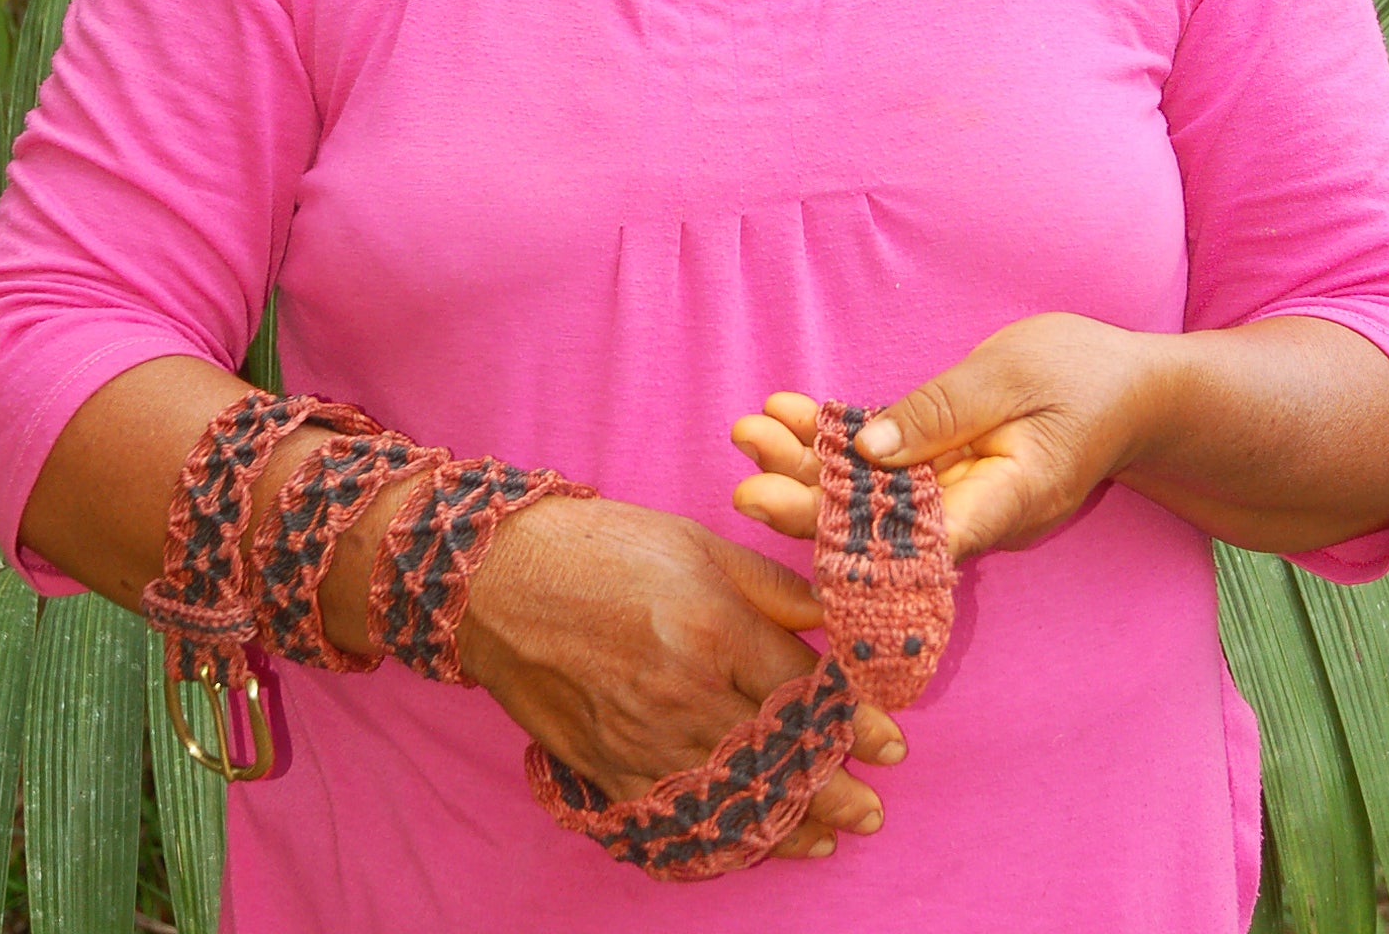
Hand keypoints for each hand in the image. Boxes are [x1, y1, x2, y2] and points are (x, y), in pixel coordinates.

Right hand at [452, 494, 907, 859]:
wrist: (498, 580)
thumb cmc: (602, 547)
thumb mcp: (698, 543)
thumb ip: (771, 587)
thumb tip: (832, 620)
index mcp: (715, 627)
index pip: (805, 694)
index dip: (854, 725)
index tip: (890, 745)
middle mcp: (686, 692)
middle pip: (780, 759)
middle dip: (835, 792)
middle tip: (871, 811)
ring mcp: (644, 740)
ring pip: (735, 801)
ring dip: (790, 827)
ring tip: (828, 837)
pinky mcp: (607, 769)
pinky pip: (676, 822)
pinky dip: (718, 840)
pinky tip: (748, 846)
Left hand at [731, 314, 1167, 558]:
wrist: (1136, 392)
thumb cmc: (1084, 376)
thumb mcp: (1013, 378)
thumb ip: (941, 413)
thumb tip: (864, 450)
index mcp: (1002, 504)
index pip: (911, 541)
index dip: (840, 537)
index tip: (778, 515)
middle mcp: (972, 517)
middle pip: (875, 526)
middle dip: (803, 503)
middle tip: (741, 480)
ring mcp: (957, 499)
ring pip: (869, 498)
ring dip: (804, 468)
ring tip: (746, 431)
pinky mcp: (945, 473)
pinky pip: (881, 469)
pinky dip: (833, 442)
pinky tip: (784, 412)